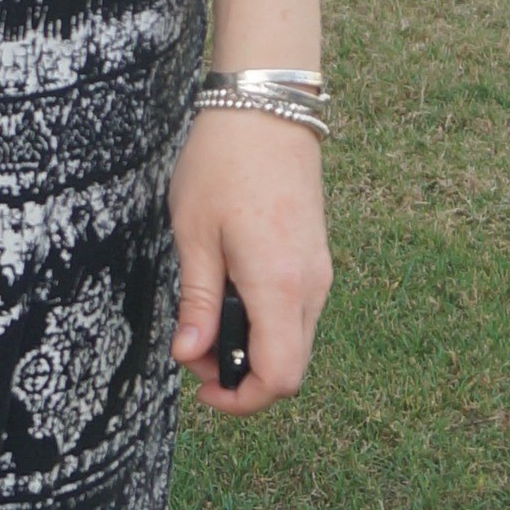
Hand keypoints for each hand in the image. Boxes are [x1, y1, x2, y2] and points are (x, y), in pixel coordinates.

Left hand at [167, 109, 331, 413]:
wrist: (266, 109)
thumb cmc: (223, 165)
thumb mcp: (195, 236)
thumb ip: (198, 302)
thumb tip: (190, 356)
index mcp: (280, 285)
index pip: (278, 377)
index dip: (241, 400)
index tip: (201, 388)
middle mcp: (311, 286)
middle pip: (290, 367)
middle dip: (241, 375)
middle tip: (193, 348)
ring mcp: (319, 271)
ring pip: (294, 340)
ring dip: (253, 347)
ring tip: (206, 316)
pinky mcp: (316, 257)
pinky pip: (297, 311)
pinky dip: (266, 321)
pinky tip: (231, 293)